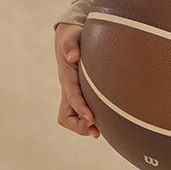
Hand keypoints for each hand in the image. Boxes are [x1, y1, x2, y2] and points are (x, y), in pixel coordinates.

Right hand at [55, 23, 99, 137]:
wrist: (69, 37)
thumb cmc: (72, 37)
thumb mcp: (70, 37)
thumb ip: (70, 45)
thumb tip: (73, 56)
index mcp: (67, 77)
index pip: (72, 97)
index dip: (81, 108)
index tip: (91, 118)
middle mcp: (68, 89)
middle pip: (66, 116)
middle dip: (78, 126)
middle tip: (96, 131)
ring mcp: (72, 93)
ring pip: (71, 118)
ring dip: (83, 127)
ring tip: (100, 132)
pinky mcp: (80, 94)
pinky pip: (79, 113)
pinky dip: (88, 121)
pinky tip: (105, 122)